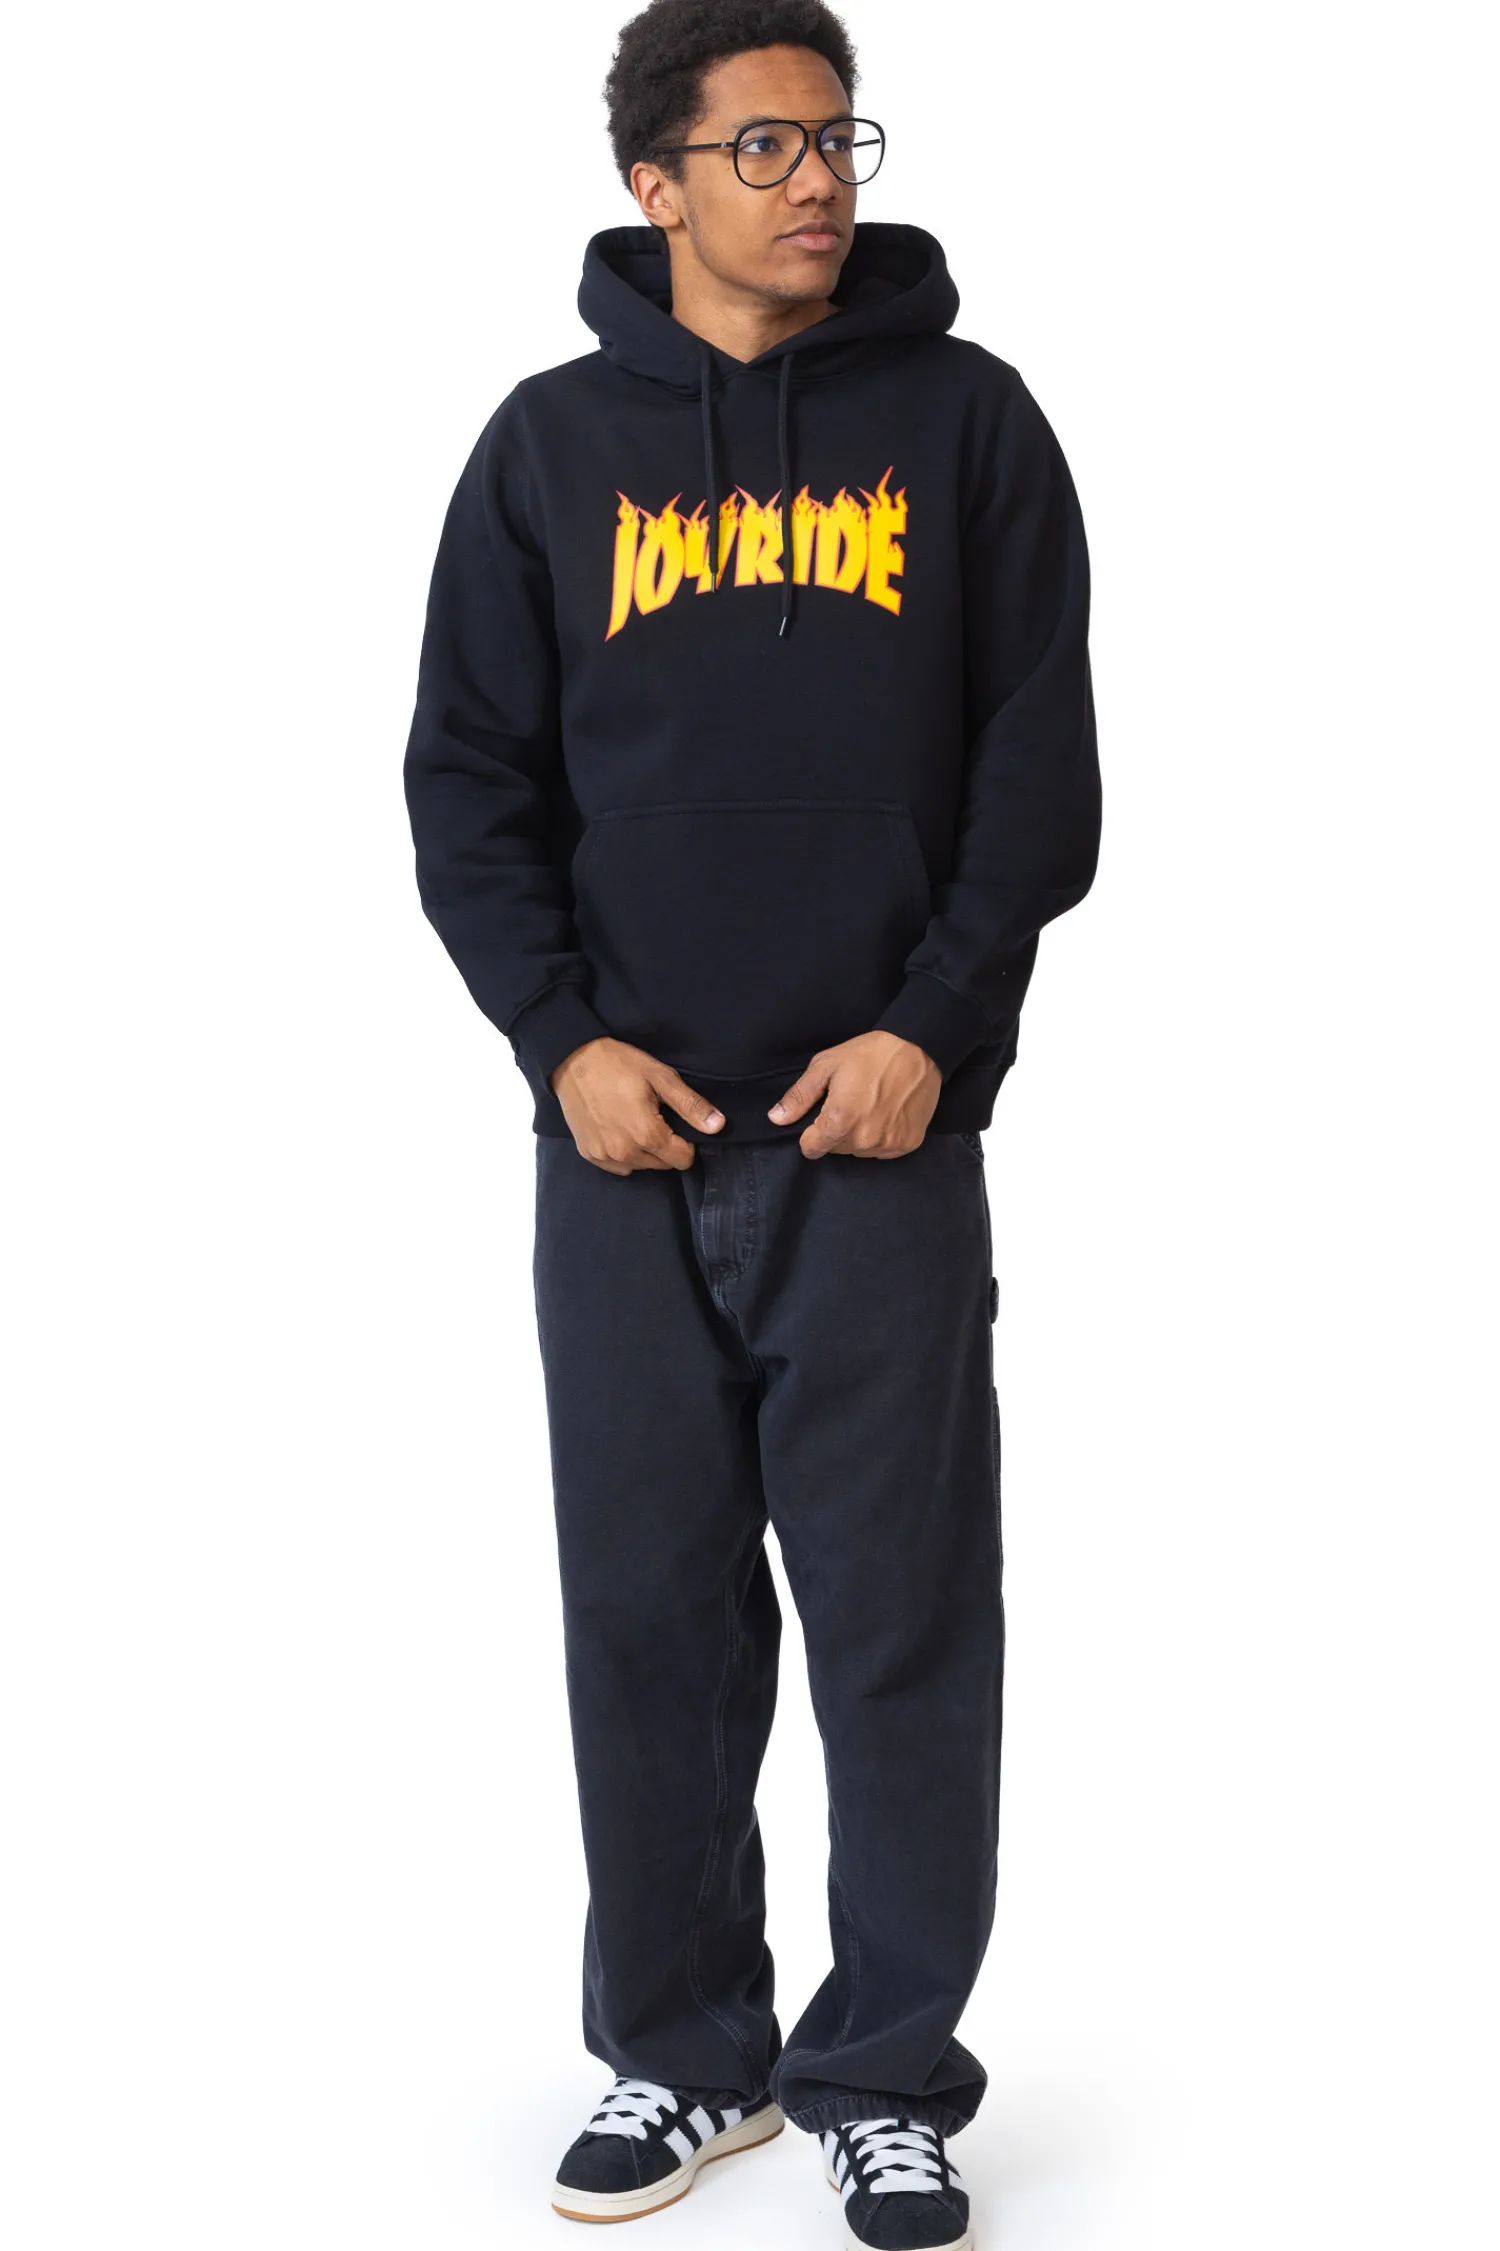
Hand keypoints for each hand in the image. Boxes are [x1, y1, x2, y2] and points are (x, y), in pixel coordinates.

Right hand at [550, 1038, 724, 1173]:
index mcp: (647, 1134)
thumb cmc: (619, 1064)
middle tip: (653, 1116)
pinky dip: (624, 1154)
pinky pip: (618, 1167)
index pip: (683, 1160)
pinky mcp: (589, 1154)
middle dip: (666, 1146)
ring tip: (634, 1121)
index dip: (686, 1142)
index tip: (676, 1122)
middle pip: (663, 1165)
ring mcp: (605, 1156)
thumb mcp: (660, 1077)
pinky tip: (619, 1130)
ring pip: (641, 1167)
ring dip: (645, 1151)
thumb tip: (718, 1126)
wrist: (572, 1060)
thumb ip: (690, 1105)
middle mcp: (625, 1153)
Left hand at [768, 1030, 941, 1158]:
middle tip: (849, 1102)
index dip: (811, 1134)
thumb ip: (800, 1096)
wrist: (919, 1049)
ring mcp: (888, 1144)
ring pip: (859, 1151)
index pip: (811, 1148)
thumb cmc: (870, 1054)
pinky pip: (883, 1151)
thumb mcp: (826, 1066)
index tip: (819, 1119)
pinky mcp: (907, 1144)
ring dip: (859, 1135)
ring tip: (869, 1106)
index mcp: (840, 1121)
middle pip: (836, 1149)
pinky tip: (886, 1113)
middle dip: (836, 1131)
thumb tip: (776, 1119)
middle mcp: (864, 1140)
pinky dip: (881, 1137)